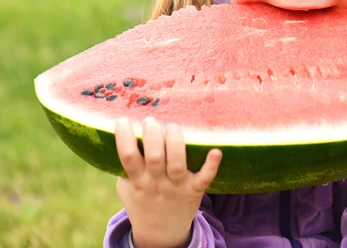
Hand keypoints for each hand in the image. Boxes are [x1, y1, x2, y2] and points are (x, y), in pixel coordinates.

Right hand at [115, 117, 221, 247]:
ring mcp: (178, 187)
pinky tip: (215, 151)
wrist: (162, 233)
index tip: (123, 120)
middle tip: (151, 120)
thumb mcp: (127, 187)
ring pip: (177, 165)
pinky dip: (211, 166)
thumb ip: (124, 166)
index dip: (124, 138)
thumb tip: (123, 133)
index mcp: (138, 181)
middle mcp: (157, 183)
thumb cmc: (143, 200)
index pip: (128, 158)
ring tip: (172, 126)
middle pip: (154, 159)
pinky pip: (205, 178)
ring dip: (175, 144)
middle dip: (152, 137)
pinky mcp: (196, 190)